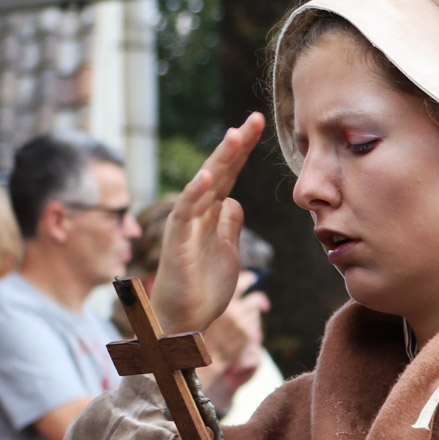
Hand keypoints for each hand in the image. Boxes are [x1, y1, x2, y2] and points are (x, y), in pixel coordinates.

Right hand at [152, 113, 264, 335]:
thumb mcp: (228, 252)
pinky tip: (209, 176)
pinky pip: (185, 212)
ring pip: (204, 185)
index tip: (260, 125)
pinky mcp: (178, 241)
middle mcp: (197, 213)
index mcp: (212, 214)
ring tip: (236, 136)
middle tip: (255, 119)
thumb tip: (234, 202)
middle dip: (237, 145)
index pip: (230, 174)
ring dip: (220, 160)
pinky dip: (196, 193)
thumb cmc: (204, 287)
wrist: (185, 320)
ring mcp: (186, 224)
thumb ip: (229, 226)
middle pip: (219, 171)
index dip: (244, 151)